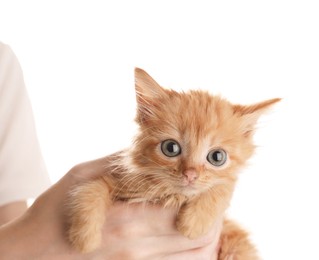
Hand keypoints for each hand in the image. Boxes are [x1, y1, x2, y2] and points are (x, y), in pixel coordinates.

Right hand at [0, 154, 221, 258]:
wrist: (35, 250)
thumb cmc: (56, 208)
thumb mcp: (87, 175)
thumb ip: (123, 162)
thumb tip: (155, 149)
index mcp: (127, 219)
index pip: (186, 213)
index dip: (207, 196)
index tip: (213, 180)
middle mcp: (138, 248)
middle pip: (199, 236)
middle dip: (214, 212)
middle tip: (214, 191)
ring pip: (196, 255)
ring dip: (208, 231)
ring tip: (204, 210)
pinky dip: (194, 249)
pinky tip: (188, 230)